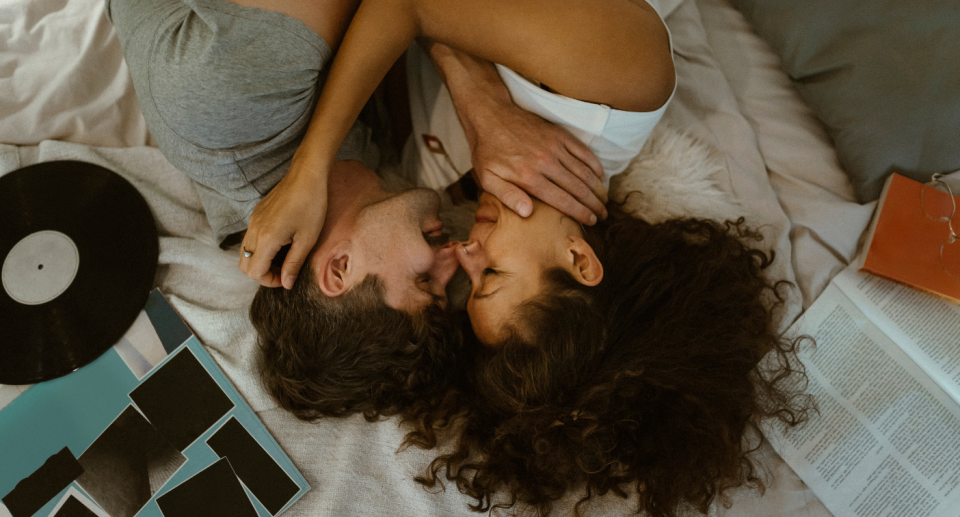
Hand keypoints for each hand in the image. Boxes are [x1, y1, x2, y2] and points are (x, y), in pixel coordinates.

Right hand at [239, 163, 327, 288]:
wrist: (306, 176)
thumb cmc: (311, 206)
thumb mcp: (307, 239)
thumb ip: (294, 264)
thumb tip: (286, 284)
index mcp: (266, 238)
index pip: (254, 272)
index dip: (269, 281)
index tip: (286, 278)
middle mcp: (254, 230)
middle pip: (244, 265)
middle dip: (262, 273)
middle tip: (284, 271)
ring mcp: (253, 221)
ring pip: (245, 252)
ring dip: (260, 261)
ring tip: (283, 258)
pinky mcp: (256, 214)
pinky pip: (250, 238)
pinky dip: (260, 248)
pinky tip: (281, 243)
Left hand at [467, 102, 607, 223]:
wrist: (491, 116)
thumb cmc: (487, 151)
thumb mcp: (487, 178)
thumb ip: (508, 196)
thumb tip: (527, 213)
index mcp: (530, 177)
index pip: (563, 200)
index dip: (580, 213)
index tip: (591, 221)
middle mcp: (546, 162)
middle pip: (578, 188)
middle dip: (594, 204)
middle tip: (603, 215)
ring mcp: (555, 147)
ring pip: (584, 171)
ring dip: (598, 188)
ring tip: (605, 200)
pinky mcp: (559, 134)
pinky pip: (583, 152)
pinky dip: (595, 165)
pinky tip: (601, 176)